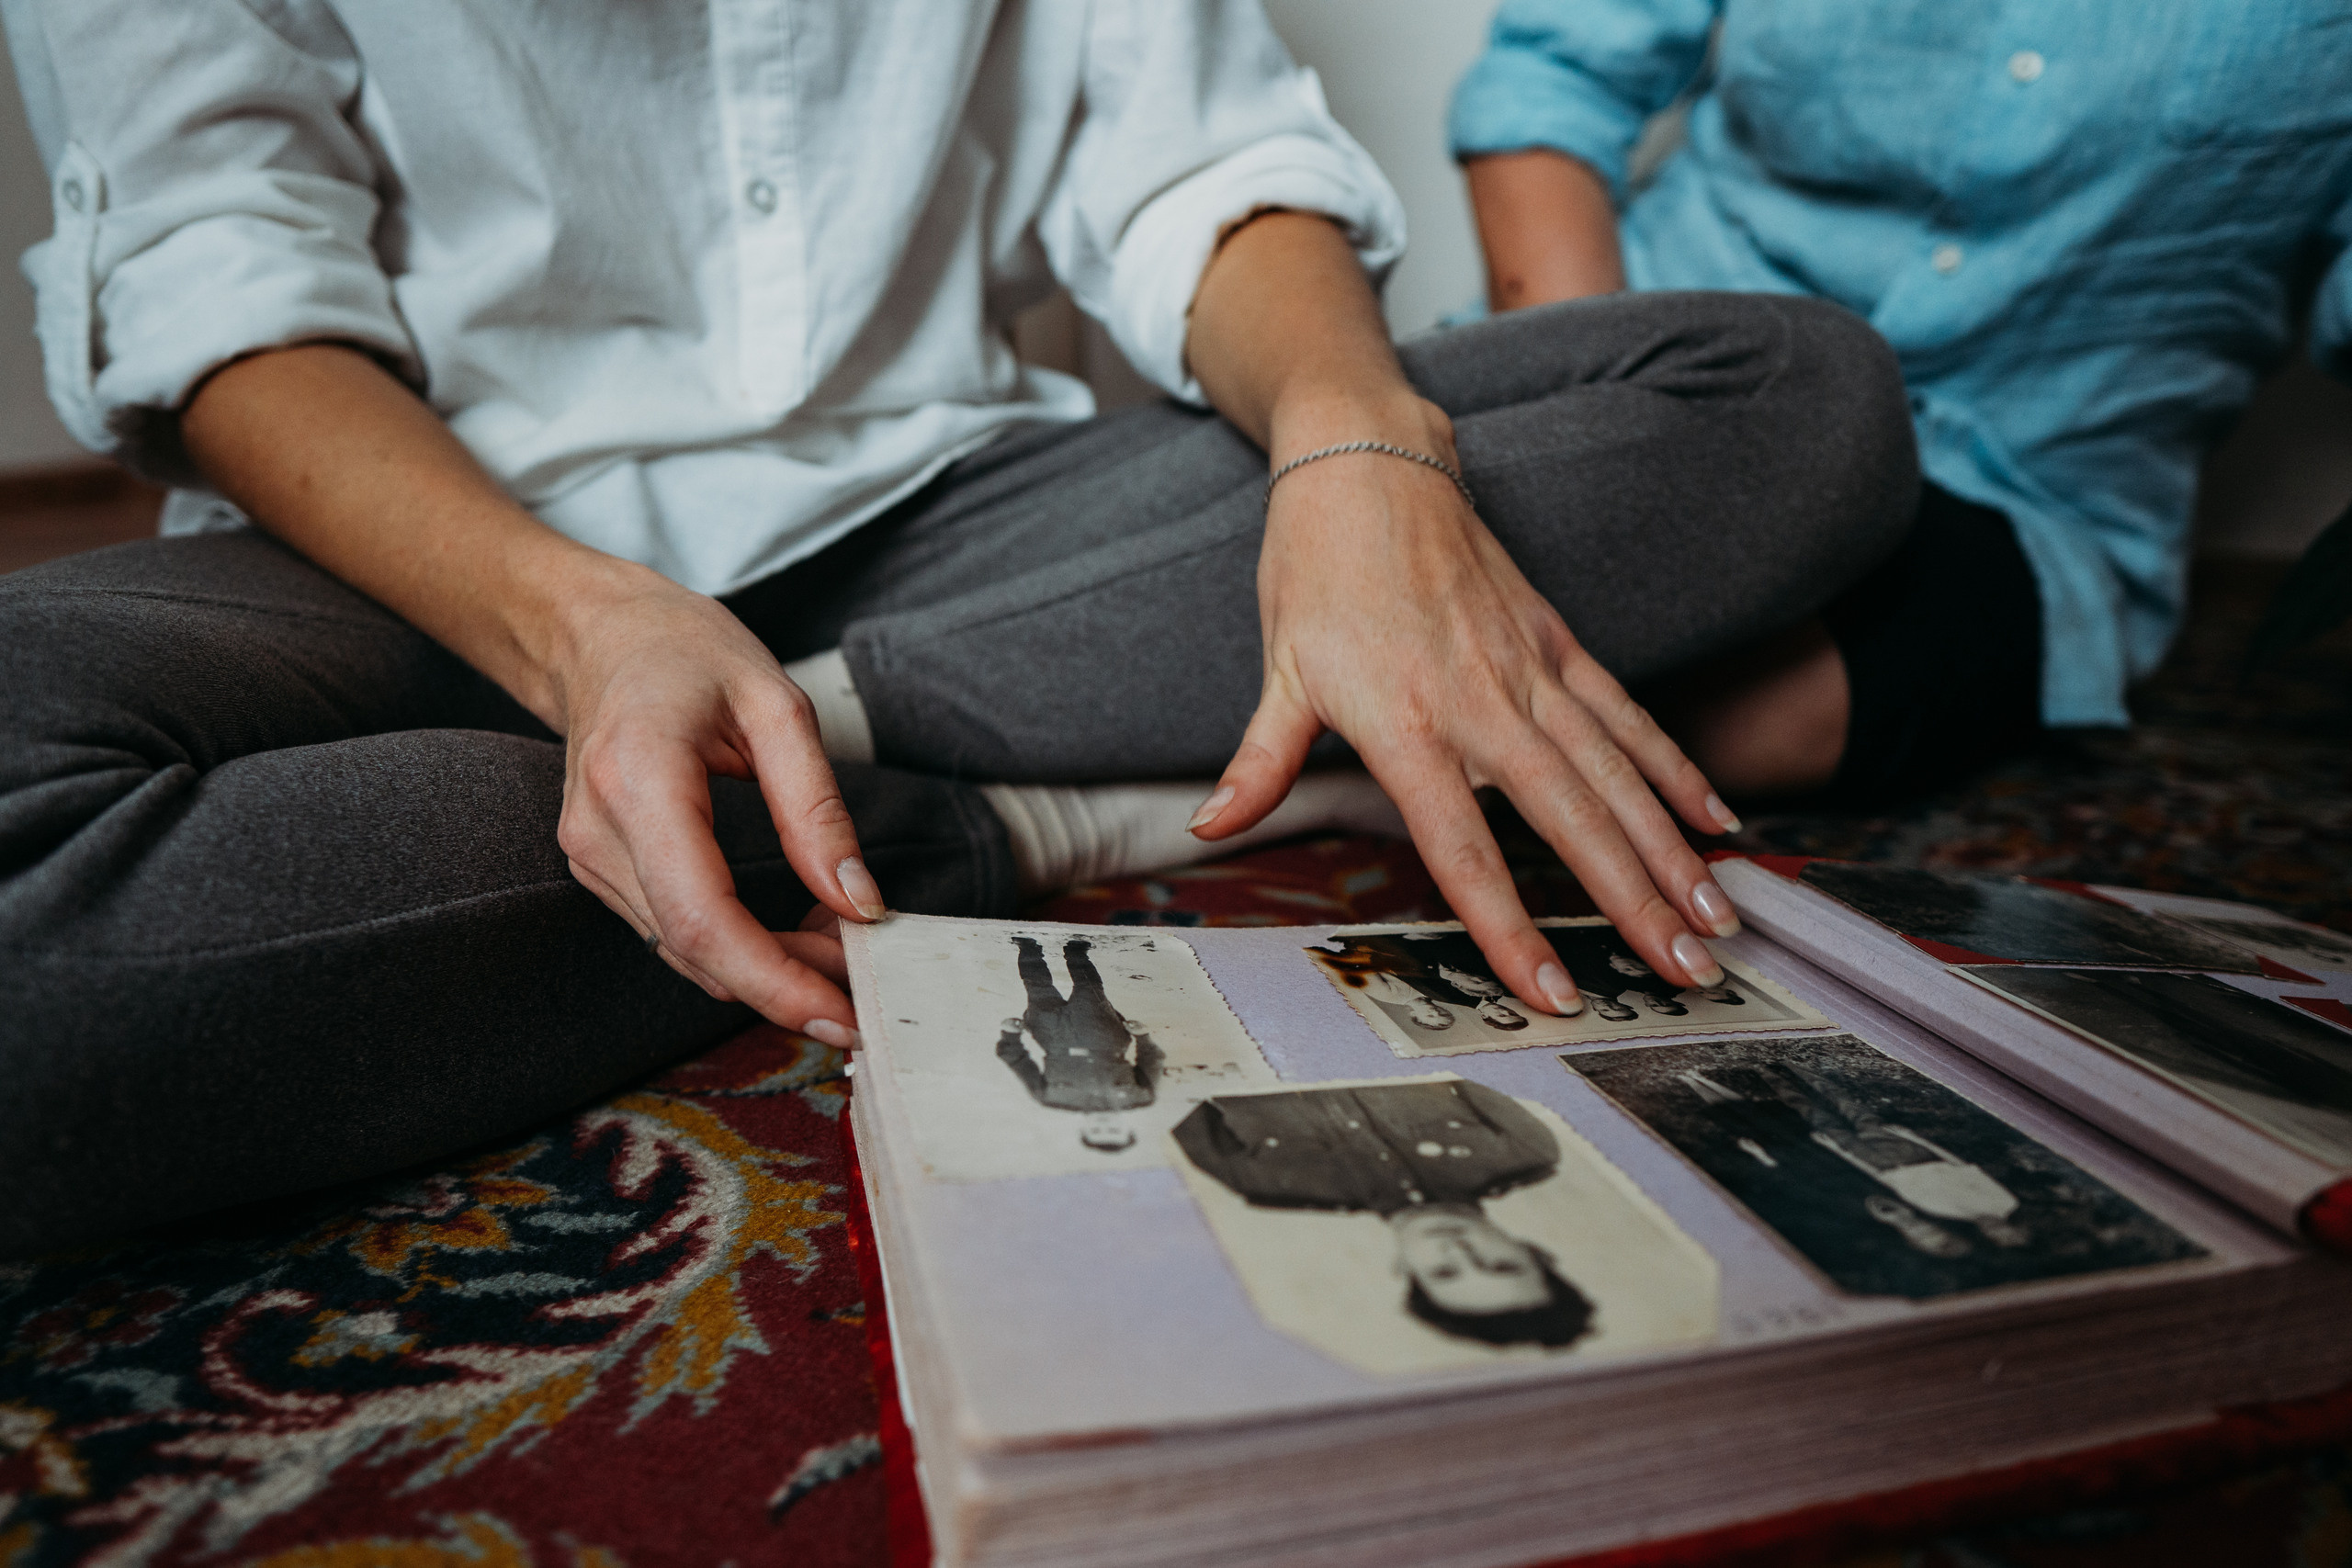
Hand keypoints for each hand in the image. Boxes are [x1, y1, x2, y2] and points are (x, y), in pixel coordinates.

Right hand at [546, 564, 878, 1043]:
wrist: (597, 634)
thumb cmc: (685, 652)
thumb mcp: (776, 705)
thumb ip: (817, 808)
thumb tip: (859, 901)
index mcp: (639, 780)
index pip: (702, 916)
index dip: (773, 981)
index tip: (841, 1013)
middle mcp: (599, 831)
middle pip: (695, 949)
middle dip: (788, 981)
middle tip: (869, 977)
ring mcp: (589, 856)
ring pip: (685, 953)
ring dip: (770, 968)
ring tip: (842, 944)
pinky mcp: (600, 869)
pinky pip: (674, 932)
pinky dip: (740, 946)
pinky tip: (795, 930)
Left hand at [1192, 396, 1742, 1011]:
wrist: (1369, 457)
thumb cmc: (1316, 566)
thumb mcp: (1278, 668)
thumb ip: (1259, 762)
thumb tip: (1213, 829)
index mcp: (1405, 721)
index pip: (1463, 847)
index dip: (1508, 925)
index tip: (1553, 990)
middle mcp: (1481, 700)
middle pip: (1570, 817)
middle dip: (1634, 902)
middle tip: (1689, 970)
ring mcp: (1529, 668)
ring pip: (1617, 772)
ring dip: (1671, 849)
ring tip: (1717, 917)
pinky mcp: (1556, 640)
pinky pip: (1627, 714)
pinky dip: (1673, 768)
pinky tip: (1716, 819)